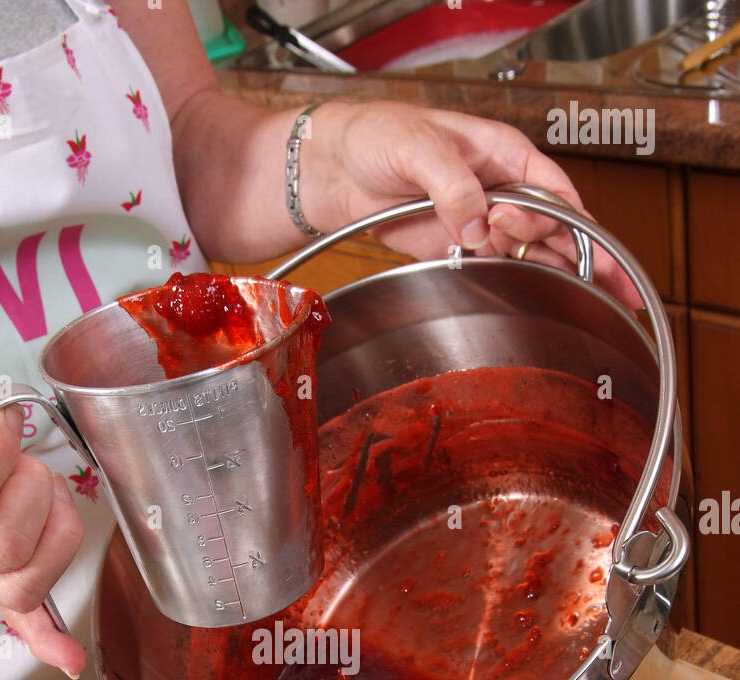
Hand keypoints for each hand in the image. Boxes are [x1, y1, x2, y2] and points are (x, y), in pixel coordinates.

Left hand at [300, 102, 640, 308]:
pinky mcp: (457, 246)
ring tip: (566, 299)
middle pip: (557, 228)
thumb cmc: (373, 135)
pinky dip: (513, 284)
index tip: (592, 252)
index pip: (557, 192)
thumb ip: (452, 184)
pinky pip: (496, 266)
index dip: (583, 225)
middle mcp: (499, 188)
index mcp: (502, 154)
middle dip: (579, 259)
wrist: (331, 168)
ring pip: (532, 252)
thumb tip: (477, 221)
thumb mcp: (416, 147)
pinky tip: (529, 300)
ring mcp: (480, 219)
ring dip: (548, 275)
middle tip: (583, 288)